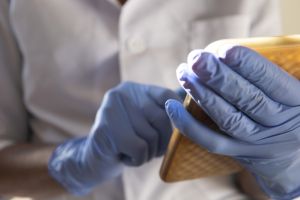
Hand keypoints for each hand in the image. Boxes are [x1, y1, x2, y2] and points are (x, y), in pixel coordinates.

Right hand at [48, 82, 177, 194]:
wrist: (95, 158)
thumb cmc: (128, 140)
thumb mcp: (145, 121)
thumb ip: (163, 110)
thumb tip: (194, 104)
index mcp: (134, 89)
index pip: (167, 95)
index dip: (177, 115)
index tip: (176, 130)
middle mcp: (122, 93)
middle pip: (162, 117)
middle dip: (164, 140)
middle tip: (153, 149)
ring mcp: (112, 110)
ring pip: (152, 136)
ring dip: (148, 152)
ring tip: (134, 151)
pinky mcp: (107, 130)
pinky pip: (140, 149)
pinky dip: (137, 160)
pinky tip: (124, 156)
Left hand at [166, 46, 299, 199]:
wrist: (294, 155)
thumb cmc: (289, 111)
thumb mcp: (294, 92)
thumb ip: (273, 74)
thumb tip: (233, 51)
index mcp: (297, 102)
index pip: (271, 82)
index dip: (249, 66)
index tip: (224, 50)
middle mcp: (279, 124)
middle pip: (247, 100)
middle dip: (218, 78)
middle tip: (196, 58)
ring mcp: (257, 142)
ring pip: (227, 119)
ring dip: (202, 95)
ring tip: (183, 73)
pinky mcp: (237, 153)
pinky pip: (211, 141)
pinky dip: (189, 125)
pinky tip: (172, 106)